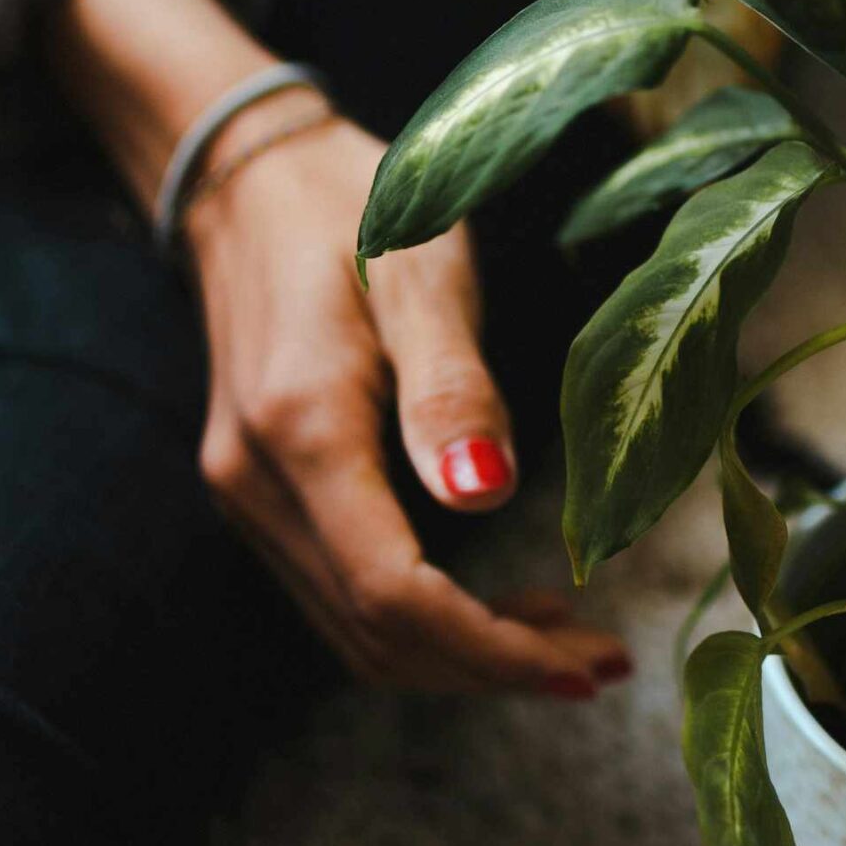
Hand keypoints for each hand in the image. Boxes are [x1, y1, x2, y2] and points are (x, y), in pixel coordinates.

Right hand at [50, 0, 628, 699]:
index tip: (585, 664)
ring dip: (460, 658)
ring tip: (565, 643)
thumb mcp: (423, 271)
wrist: (253, 177)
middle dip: (490, 668)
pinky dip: (424, 623)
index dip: (491, 649)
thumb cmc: (357, 206)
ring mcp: (247, 495)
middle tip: (598, 667)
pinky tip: (496, 607)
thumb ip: (452, 385)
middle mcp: (255, 481)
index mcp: (300, 427)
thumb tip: (486, 494)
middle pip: (376, 634)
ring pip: (356, 632)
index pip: (395, 593)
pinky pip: (342, 594)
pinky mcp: (260, 494)